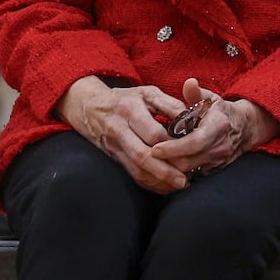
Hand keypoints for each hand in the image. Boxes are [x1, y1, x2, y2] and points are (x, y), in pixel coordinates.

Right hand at [57, 76, 188, 192]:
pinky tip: (164, 186)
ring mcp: (114, 146)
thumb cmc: (125, 98)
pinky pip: (131, 174)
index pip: (153, 133)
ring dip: (158, 181)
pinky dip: (149, 183)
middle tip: (184, 179)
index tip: (190, 151)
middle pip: (142, 155)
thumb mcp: (147, 93)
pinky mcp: (113, 158)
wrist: (89, 107)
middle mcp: (119, 129)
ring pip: (136, 169)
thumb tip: (190, 119)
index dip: (173, 145)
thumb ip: (169, 104)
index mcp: (129, 109)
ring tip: (178, 185)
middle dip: (165, 171)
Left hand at [150, 78, 279, 181]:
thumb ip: (196, 93)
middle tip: (147, 155)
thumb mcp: (211, 98)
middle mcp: (219, 147)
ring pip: (188, 172)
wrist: (244, 128)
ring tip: (154, 160)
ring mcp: (218, 161)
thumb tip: (189, 83)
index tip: (155, 148)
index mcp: (218, 127)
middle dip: (167, 160)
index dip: (173, 148)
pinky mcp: (214, 170)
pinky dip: (178, 172)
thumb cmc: (222, 111)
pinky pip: (193, 175)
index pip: (194, 142)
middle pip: (188, 161)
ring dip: (170, 167)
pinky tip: (166, 164)